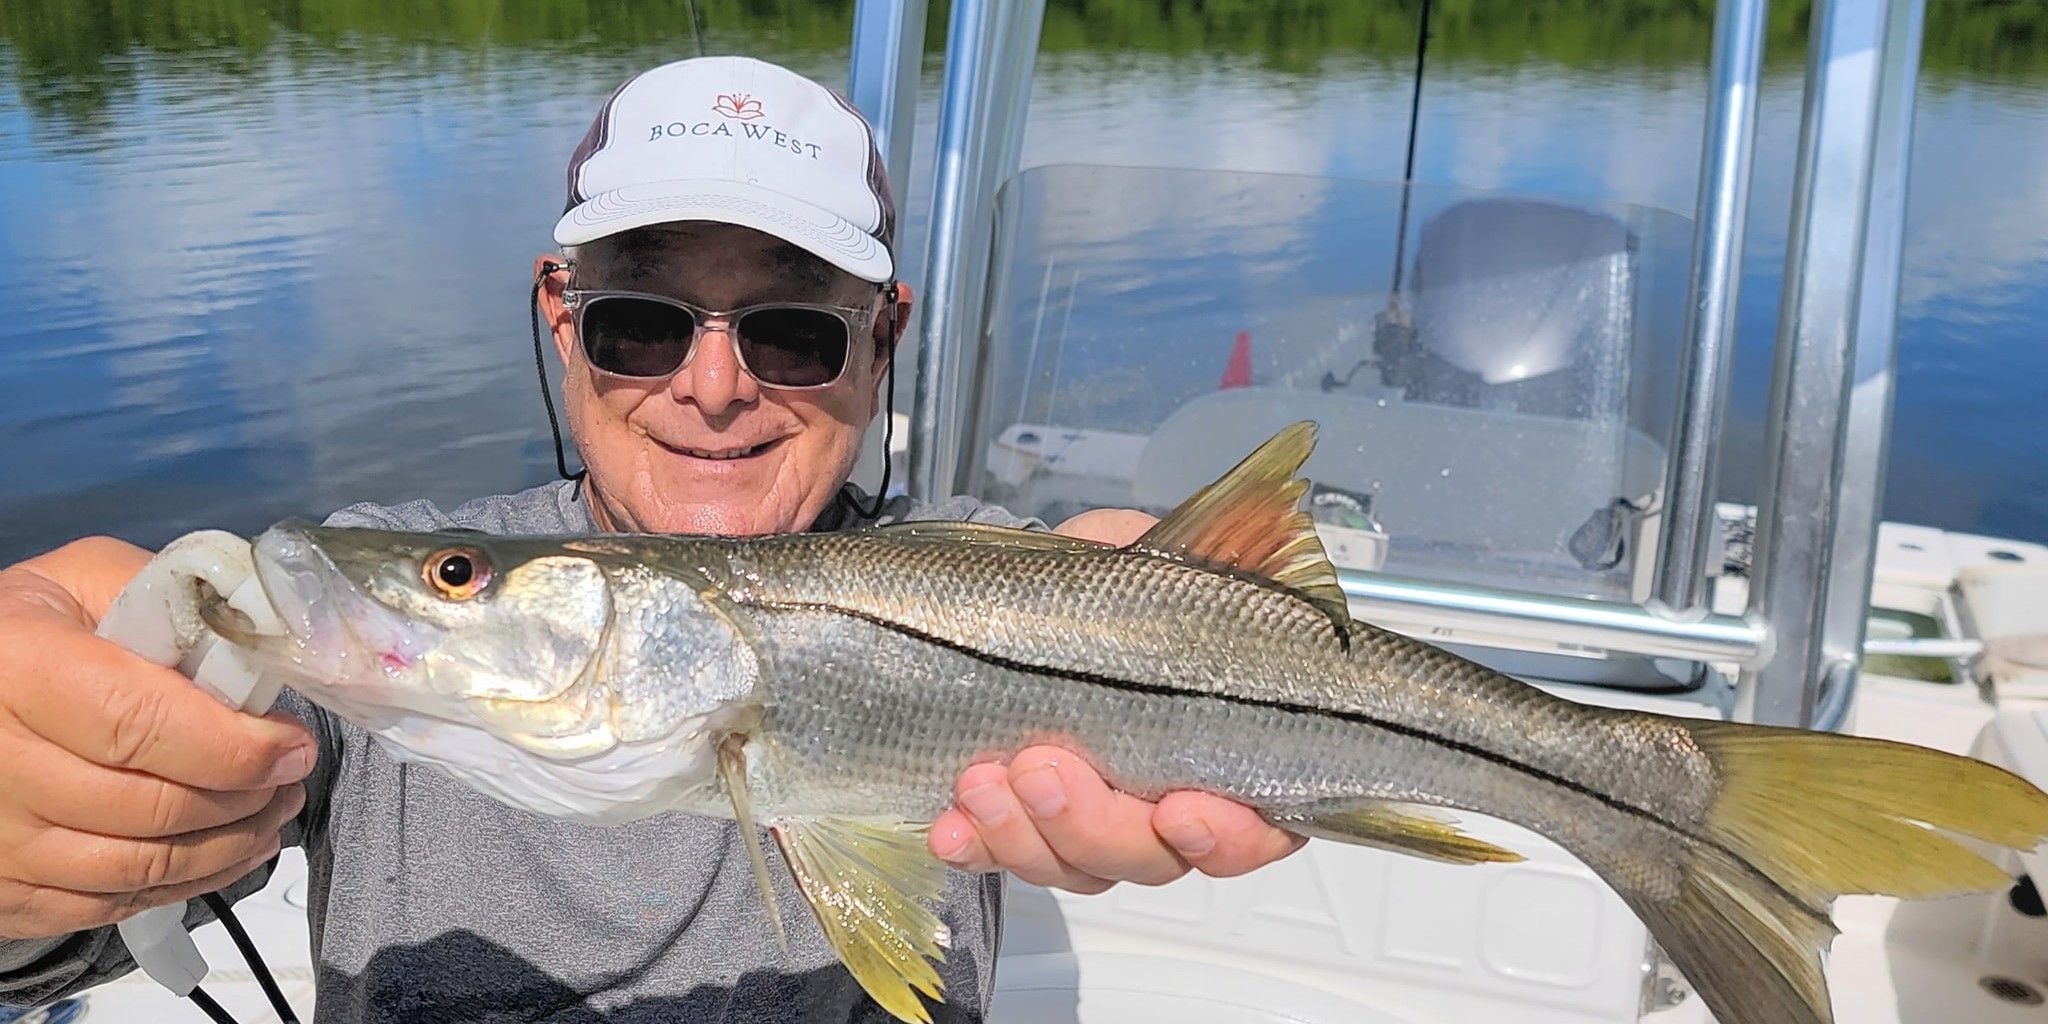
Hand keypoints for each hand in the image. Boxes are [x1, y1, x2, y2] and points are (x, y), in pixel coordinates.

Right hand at [0, 537, 316, 940]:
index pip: (140, 725)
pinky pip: (109, 906)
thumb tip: (276, 646)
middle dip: (244, 797)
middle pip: (149, 807)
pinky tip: (223, 850)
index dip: (232, 745)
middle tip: (289, 777)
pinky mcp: (4, 890)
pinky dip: (183, 885)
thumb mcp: (90, 581)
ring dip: (227, 846)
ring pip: (138, 868)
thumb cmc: (30, 630)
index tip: (291, 744)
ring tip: (271, 811)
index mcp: (17, 669)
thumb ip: (179, 604)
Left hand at [924, 508, 1306, 891]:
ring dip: (1025, 835)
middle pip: (1151, 858)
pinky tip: (950, 827)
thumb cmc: (1116, 584)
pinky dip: (979, 847)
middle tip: (1043, 768)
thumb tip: (1243, 529)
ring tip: (982, 781)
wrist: (1033, 589)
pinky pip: (1007, 857)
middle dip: (1093, 824)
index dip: (1226, 836)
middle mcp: (1172, 806)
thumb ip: (1209, 554)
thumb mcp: (1164, 556)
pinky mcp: (1029, 827)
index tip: (1180, 811)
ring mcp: (1098, 826)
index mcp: (1233, 750)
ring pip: (1076, 866)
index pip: (1256, 827)